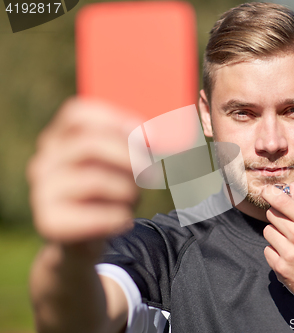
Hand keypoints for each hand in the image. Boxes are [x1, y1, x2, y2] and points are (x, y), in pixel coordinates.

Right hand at [27, 98, 139, 243]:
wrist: (82, 241)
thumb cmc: (107, 195)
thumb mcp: (118, 166)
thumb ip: (133, 145)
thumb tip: (160, 134)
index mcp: (58, 139)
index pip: (77, 114)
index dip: (114, 118)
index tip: (144, 130)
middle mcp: (44, 161)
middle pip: (89, 144)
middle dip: (129, 156)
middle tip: (152, 172)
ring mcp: (42, 192)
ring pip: (96, 180)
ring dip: (128, 191)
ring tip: (132, 200)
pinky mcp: (49, 222)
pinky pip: (98, 215)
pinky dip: (120, 217)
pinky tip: (122, 220)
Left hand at [261, 182, 293, 330]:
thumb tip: (291, 186)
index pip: (283, 202)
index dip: (270, 193)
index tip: (266, 190)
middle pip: (272, 214)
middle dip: (277, 215)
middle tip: (288, 224)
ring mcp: (289, 255)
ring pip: (267, 231)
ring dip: (276, 234)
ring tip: (290, 242)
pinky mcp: (280, 268)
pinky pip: (267, 250)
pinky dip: (275, 251)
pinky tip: (288, 256)